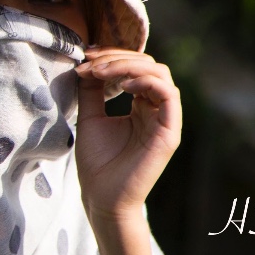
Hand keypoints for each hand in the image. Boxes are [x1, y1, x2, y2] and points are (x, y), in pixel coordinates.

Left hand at [73, 48, 180, 221]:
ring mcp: (164, 119)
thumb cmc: (97, 163)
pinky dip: (147, 81)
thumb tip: (86, 63)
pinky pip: (168, 94)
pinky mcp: (169, 131)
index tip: (84, 57)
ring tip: (102, 72)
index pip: (136, 66)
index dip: (111, 56)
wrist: (101, 198)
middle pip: (148, 64)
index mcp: (140, 105)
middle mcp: (155, 109)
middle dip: (117, 57)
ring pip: (159, 73)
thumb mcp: (90, 118)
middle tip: (90, 63)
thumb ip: (91, 91)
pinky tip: (123, 84)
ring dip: (129, 65)